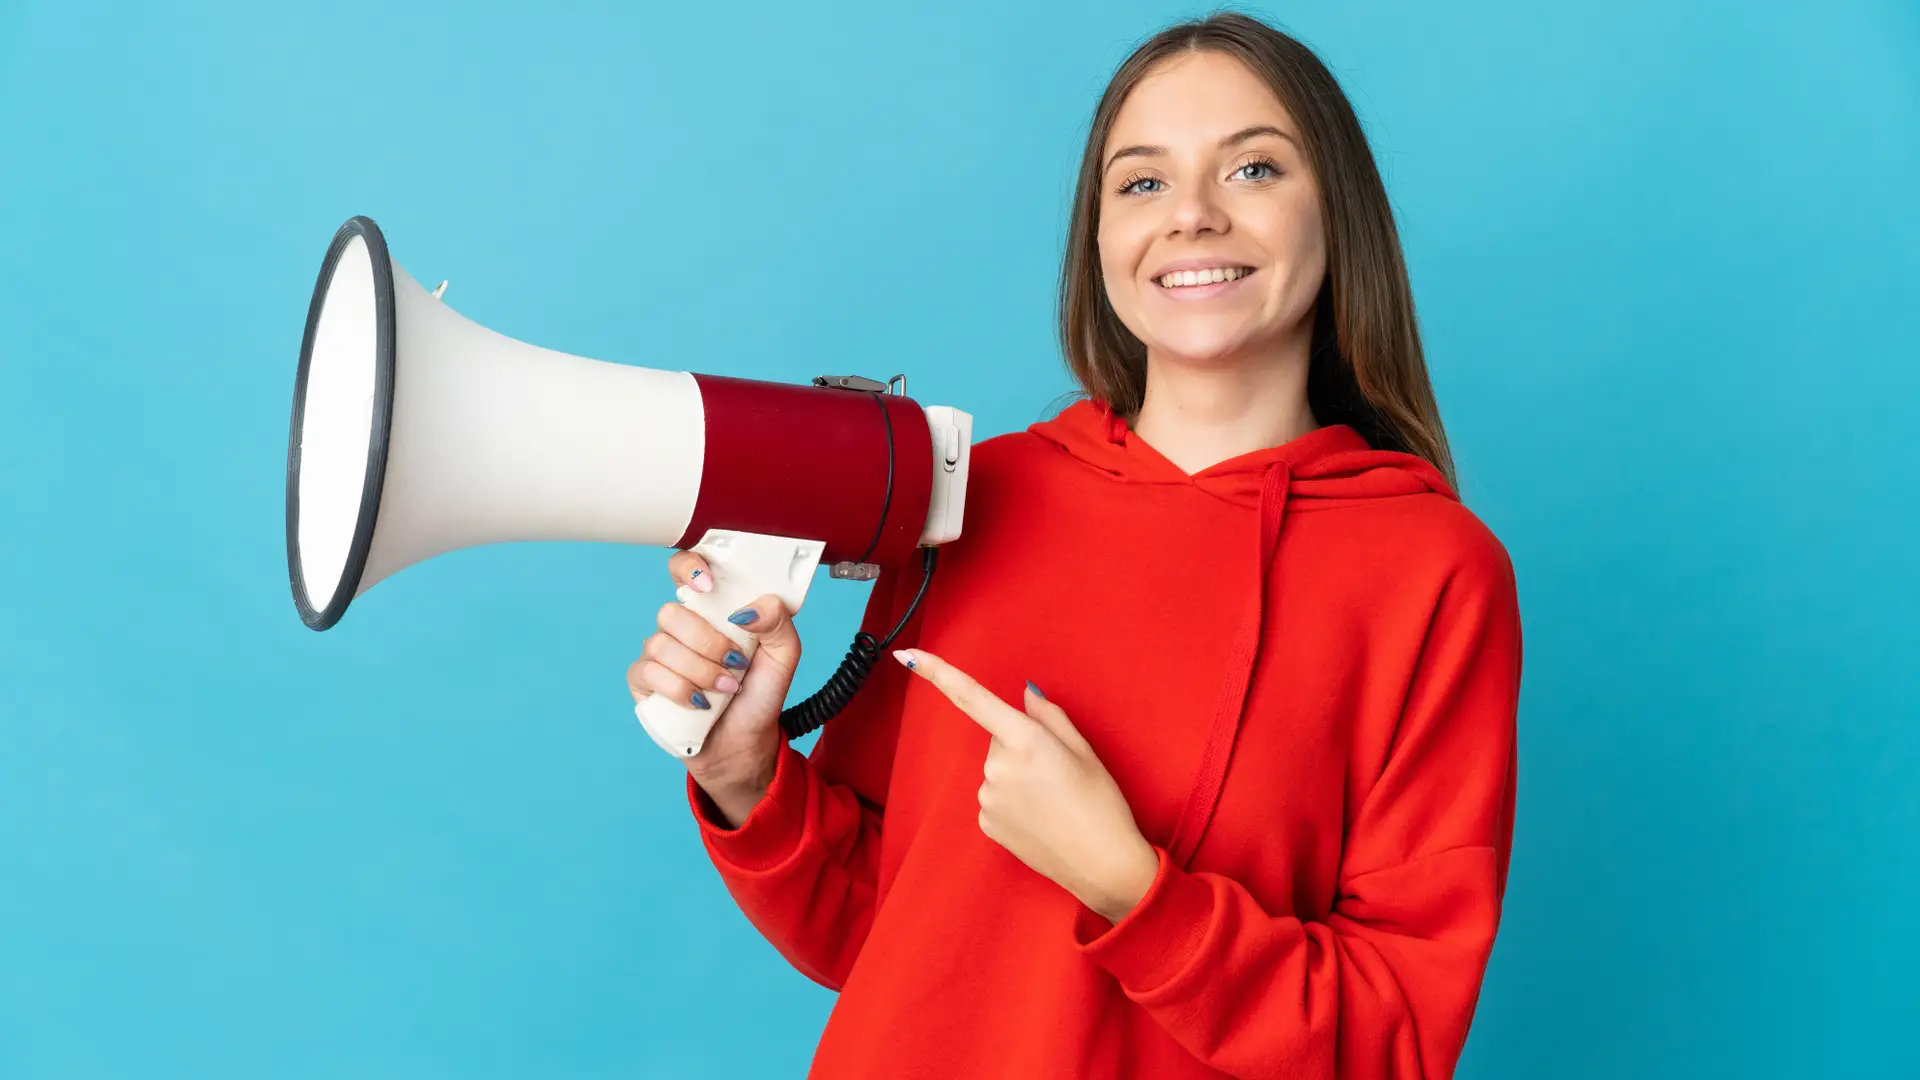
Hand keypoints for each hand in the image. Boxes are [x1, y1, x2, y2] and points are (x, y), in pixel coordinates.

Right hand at [627, 551, 801, 825]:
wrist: (746, 743)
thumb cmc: (760, 694)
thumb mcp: (784, 656)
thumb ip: (778, 622)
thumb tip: (747, 609)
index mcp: (712, 609)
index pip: (685, 568)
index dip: (688, 567)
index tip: (707, 585)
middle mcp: (681, 627)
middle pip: (671, 612)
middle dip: (707, 642)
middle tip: (735, 663)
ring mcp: (659, 655)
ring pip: (660, 645)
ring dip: (700, 671)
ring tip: (726, 688)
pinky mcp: (644, 684)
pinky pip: (648, 674)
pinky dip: (680, 690)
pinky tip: (700, 704)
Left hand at [892, 648, 1158, 922]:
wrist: (1103, 865)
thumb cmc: (1102, 804)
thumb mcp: (1084, 750)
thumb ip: (1048, 716)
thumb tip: (1024, 695)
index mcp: (1025, 740)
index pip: (972, 698)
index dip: (937, 674)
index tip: (908, 656)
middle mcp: (998, 767)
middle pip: (1000, 740)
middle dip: (1022, 746)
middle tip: (1058, 772)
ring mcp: (988, 798)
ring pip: (998, 771)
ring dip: (1018, 777)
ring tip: (1053, 801)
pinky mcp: (986, 824)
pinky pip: (995, 799)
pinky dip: (1014, 803)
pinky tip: (1040, 819)